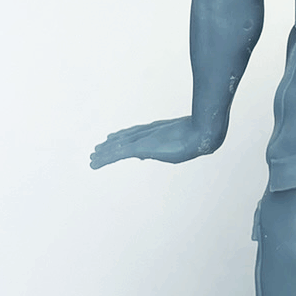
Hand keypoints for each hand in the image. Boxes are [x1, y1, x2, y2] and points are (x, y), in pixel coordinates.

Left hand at [90, 115, 222, 168]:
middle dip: (112, 144)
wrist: (202, 134)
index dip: (125, 137)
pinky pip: (118, 154)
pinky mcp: (141, 147)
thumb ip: (174, 144)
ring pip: (118, 146)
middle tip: (99, 149)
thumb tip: (168, 150)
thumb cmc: (200, 137)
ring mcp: (144, 139)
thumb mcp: (185, 142)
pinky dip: (106, 159)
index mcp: (159, 132)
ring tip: (93, 157)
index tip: (115, 139)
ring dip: (105, 152)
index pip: (137, 134)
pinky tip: (96, 163)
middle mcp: (148, 134)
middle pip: (125, 138)